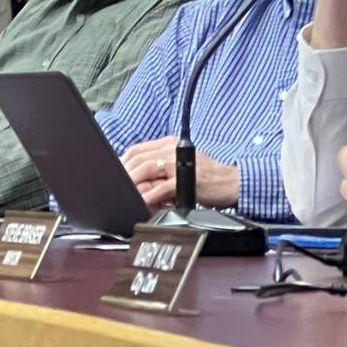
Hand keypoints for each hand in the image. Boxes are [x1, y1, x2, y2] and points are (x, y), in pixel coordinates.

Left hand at [119, 136, 238, 209]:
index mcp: (169, 144)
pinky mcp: (186, 180)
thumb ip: (159, 171)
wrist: (231, 183)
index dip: (123, 162)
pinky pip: (162, 187)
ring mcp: (179, 164)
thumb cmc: (206, 177)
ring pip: (148, 168)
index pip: (138, 149)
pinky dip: (149, 195)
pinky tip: (142, 202)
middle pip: (139, 158)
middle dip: (124, 172)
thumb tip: (136, 180)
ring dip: (133, 182)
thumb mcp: (180, 167)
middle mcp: (173, 150)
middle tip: (116, 186)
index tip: (115, 173)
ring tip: (124, 193)